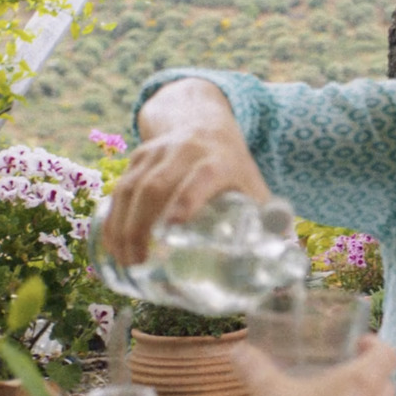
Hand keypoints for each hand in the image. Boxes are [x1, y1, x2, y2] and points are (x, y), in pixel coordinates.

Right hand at [102, 79, 270, 264]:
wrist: (203, 121)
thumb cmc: (233, 167)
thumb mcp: (253, 186)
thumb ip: (267, 224)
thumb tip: (283, 274)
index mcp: (218, 160)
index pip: (199, 179)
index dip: (185, 202)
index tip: (172, 232)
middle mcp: (184, 152)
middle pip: (155, 187)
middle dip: (141, 227)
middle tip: (139, 263)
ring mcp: (157, 152)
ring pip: (131, 187)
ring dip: (121, 226)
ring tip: (124, 260)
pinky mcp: (138, 156)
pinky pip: (120, 187)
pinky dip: (112, 217)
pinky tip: (112, 243)